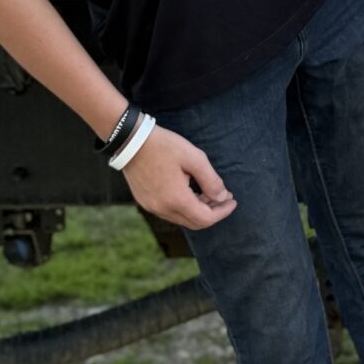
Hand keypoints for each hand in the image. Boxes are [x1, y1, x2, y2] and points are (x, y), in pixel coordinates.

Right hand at [122, 124, 236, 229]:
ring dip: (198, 210)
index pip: (205, 219)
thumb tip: (223, 197)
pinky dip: (184, 207)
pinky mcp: (145, 201)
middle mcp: (162, 208)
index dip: (222, 212)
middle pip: (194, 223)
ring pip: (182, 218)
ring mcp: (151, 206)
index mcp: (176, 199)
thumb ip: (211, 180)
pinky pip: (169, 212)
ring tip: (209, 192)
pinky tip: (191, 192)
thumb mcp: (194, 158)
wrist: (131, 141)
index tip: (232, 200)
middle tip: (224, 197)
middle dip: (213, 212)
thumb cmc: (164, 146)